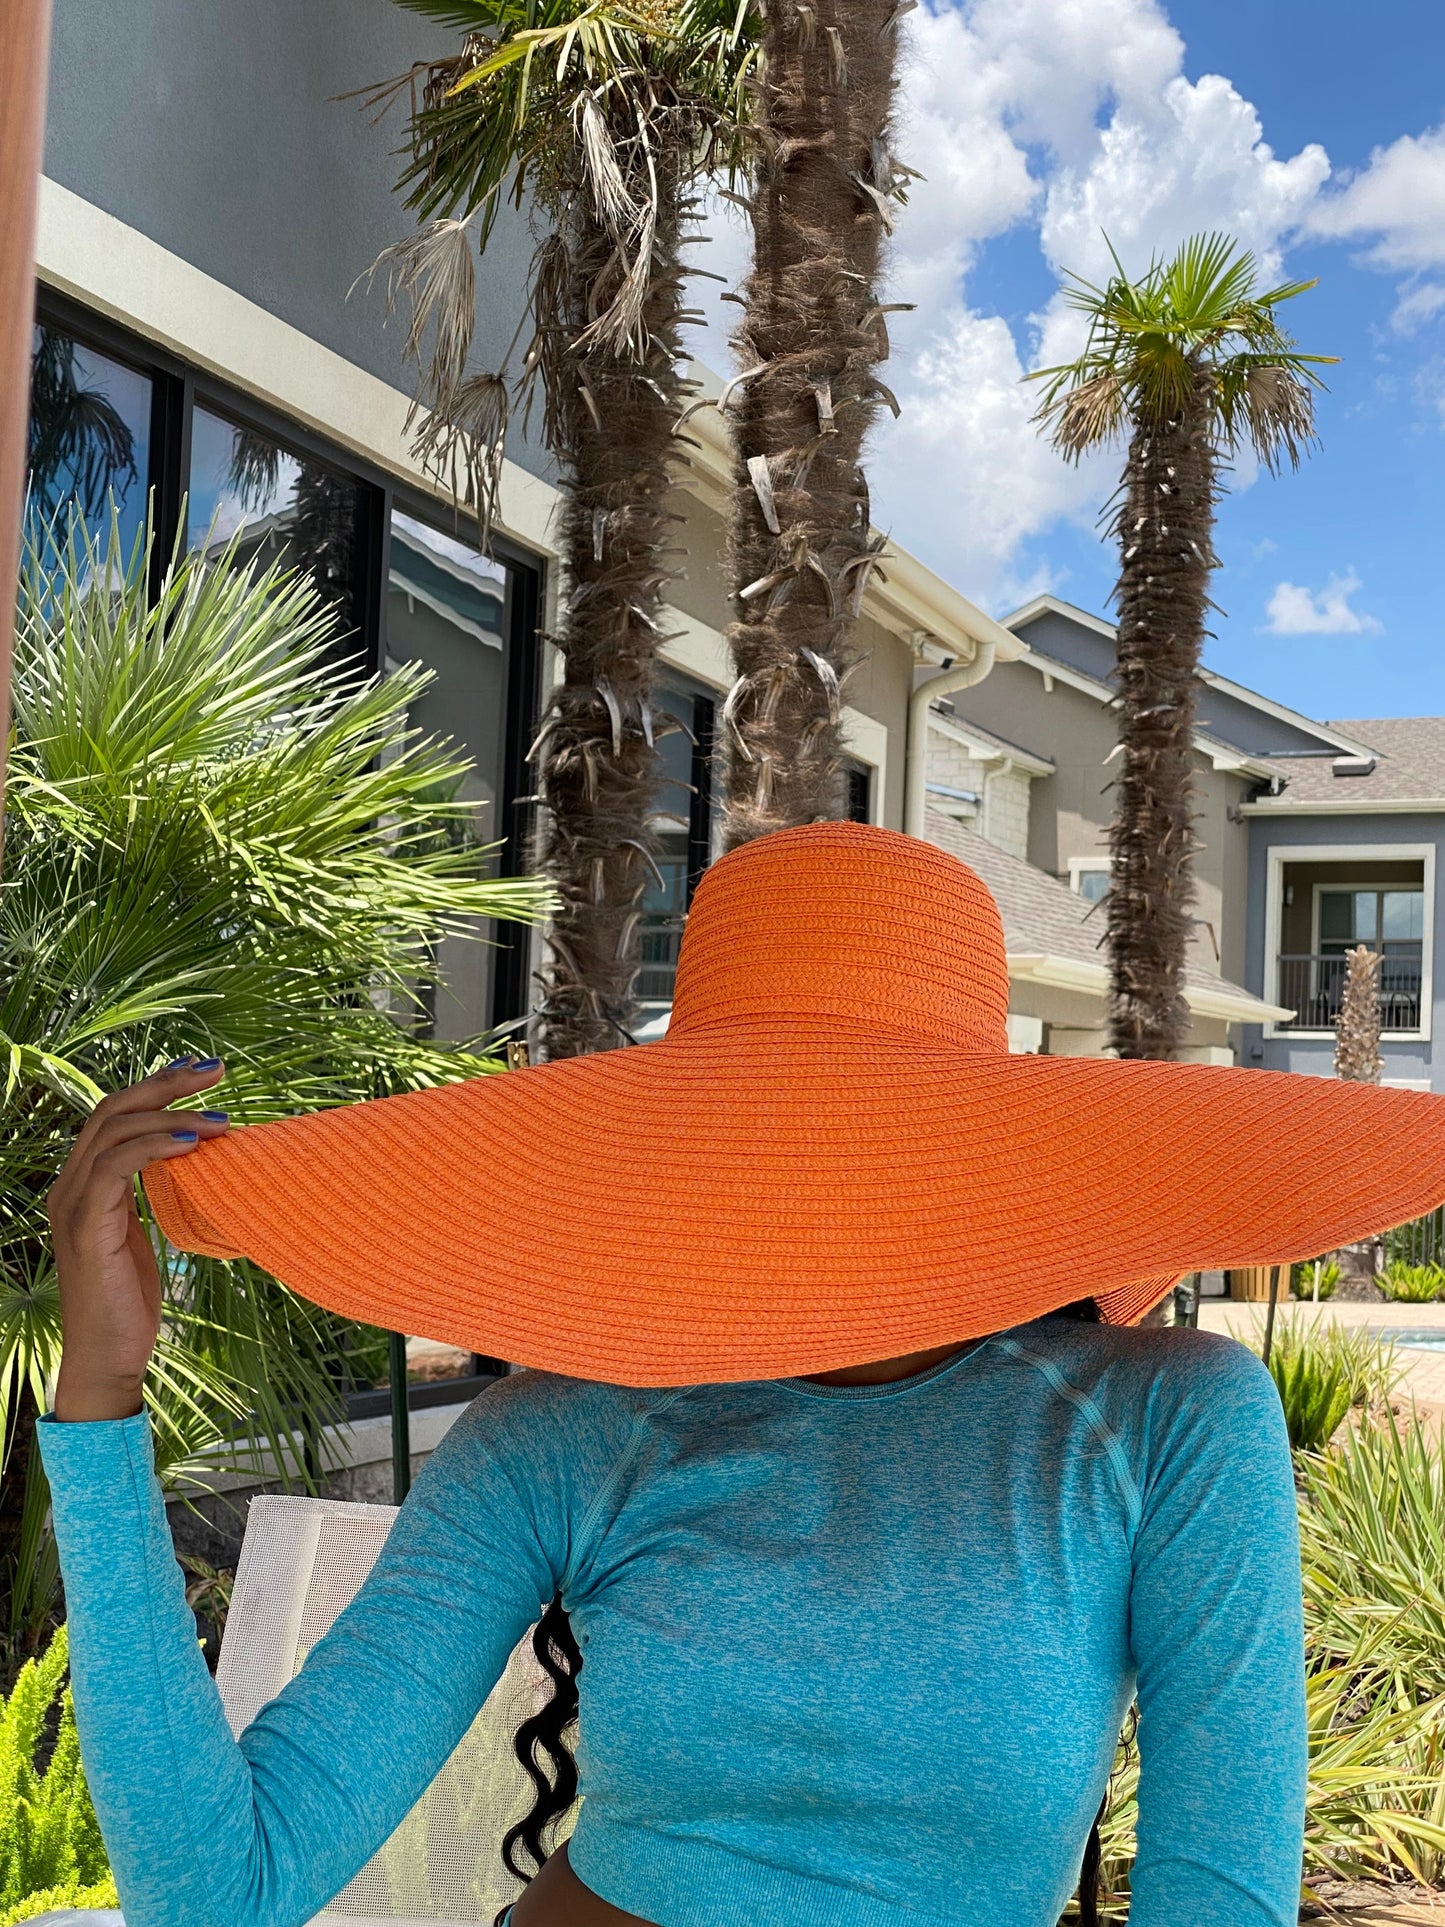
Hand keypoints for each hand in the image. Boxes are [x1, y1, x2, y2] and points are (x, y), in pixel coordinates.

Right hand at [46, 1058, 230, 1421]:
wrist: (108, 1357)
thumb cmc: (130, 1301)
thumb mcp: (146, 1234)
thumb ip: (156, 1194)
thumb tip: (200, 1157)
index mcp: (85, 1184)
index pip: (114, 1114)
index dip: (154, 1086)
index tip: (199, 1069)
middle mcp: (69, 1186)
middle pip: (112, 1109)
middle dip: (164, 1083)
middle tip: (215, 1069)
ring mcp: (72, 1204)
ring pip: (114, 1130)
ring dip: (171, 1114)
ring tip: (221, 1118)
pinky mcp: (85, 1226)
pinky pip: (115, 1167)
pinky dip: (154, 1146)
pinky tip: (192, 1144)